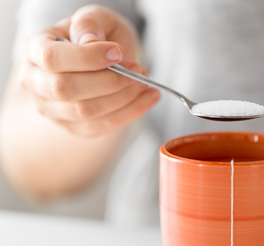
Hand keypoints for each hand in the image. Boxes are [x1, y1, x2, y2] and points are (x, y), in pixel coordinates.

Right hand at [18, 5, 159, 136]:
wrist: (102, 62)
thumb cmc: (96, 37)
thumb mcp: (95, 18)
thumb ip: (90, 23)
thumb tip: (90, 42)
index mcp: (35, 49)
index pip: (52, 58)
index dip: (87, 58)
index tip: (118, 52)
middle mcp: (36, 83)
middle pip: (66, 89)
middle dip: (110, 81)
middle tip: (138, 71)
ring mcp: (52, 110)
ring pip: (86, 111)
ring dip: (123, 98)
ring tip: (145, 82)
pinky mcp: (74, 127)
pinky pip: (102, 126)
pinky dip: (131, 112)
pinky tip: (148, 97)